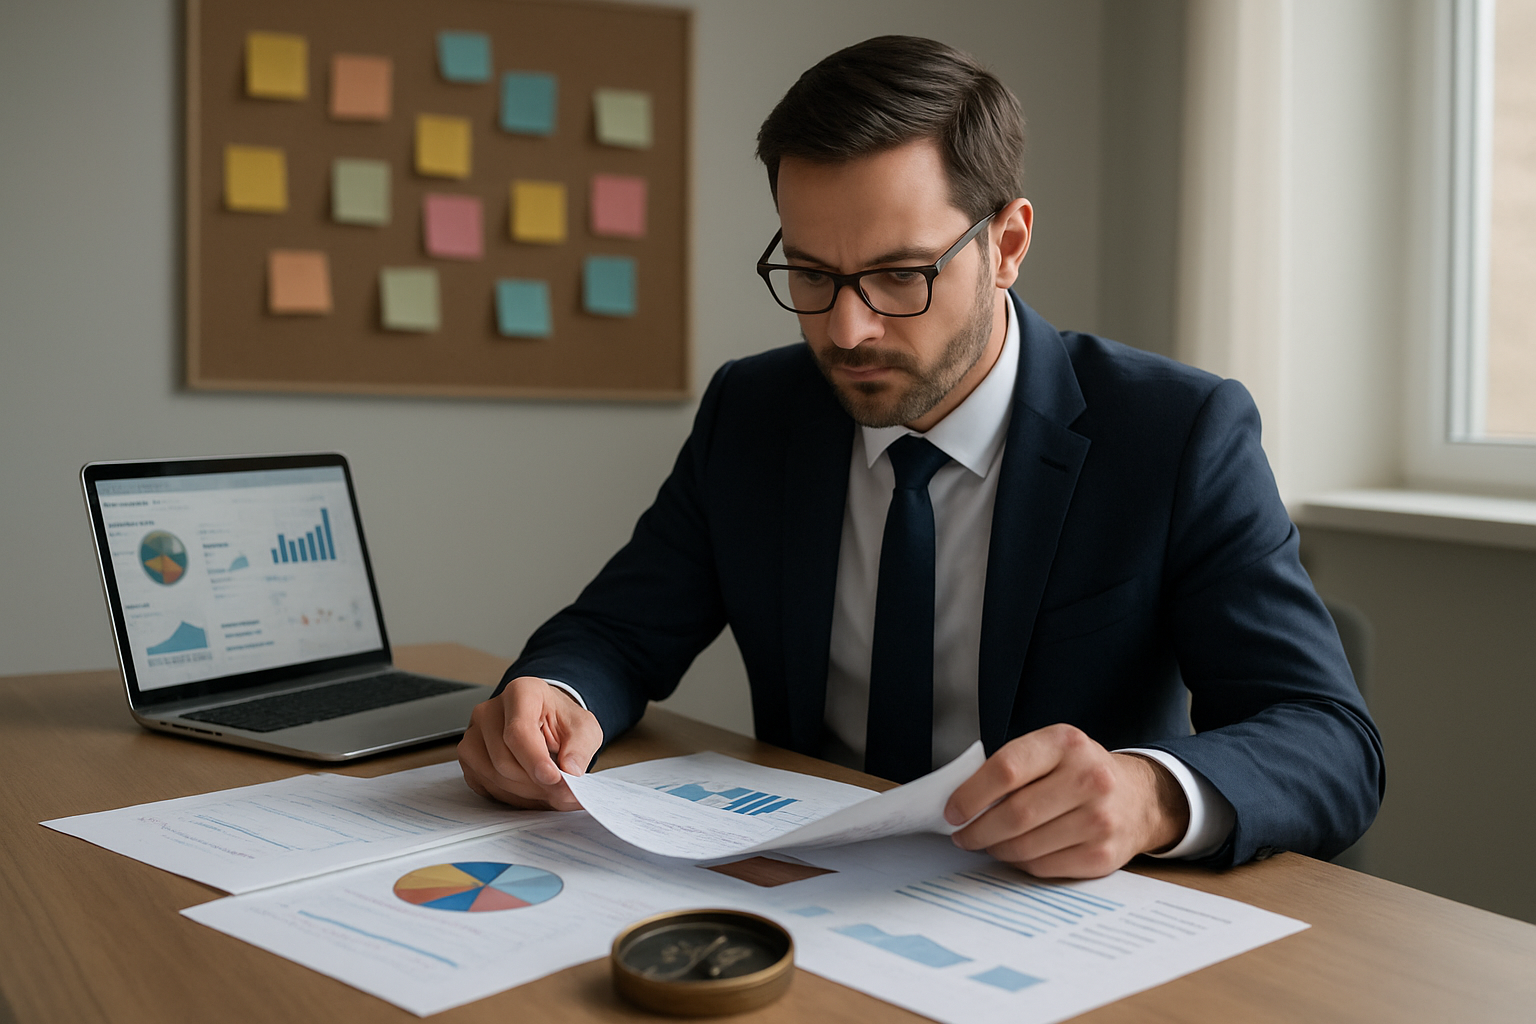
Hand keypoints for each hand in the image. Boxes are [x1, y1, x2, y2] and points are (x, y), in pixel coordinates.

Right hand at [457, 676, 602, 809]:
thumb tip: (571, 772)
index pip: (518, 732)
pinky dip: (513, 796)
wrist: (544, 720)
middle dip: (536, 784)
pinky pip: (486, 786)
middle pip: (504, 760)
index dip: (535, 760)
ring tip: (549, 789)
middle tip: (564, 792)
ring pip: (494, 777)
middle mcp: (489, 711)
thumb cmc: (560, 721)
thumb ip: (580, 749)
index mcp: (521, 693)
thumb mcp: (584, 728)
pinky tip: (531, 789)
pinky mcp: (468, 758)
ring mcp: (473, 734)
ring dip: (526, 793)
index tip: (554, 779)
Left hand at [942, 724, 1188, 877]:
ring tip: (987, 843)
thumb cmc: (1079, 772)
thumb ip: (1011, 768)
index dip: (970, 795)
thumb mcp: (1050, 751)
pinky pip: (1044, 867)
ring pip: (1026, 845)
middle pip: (1015, 814)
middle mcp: (1088, 778)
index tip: (952, 811)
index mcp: (1066, 743)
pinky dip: (1020, 863)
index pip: (1006, 770)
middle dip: (977, 830)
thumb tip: (961, 804)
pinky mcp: (1102, 855)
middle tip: (962, 835)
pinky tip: (1016, 853)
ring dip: (996, 849)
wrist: (1138, 798)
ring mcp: (1099, 819)